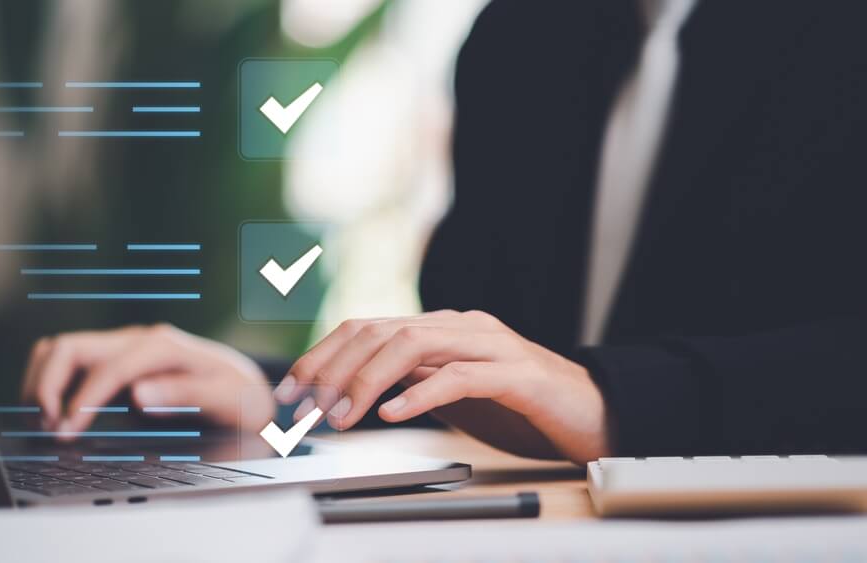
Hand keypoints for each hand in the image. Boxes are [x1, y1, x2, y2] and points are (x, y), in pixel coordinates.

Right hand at [21, 324, 272, 438]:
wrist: (245, 385)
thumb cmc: (237, 396)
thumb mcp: (226, 400)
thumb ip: (186, 395)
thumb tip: (139, 395)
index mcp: (164, 347)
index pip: (109, 369)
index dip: (82, 401)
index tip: (66, 432)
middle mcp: (138, 339)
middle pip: (71, 347)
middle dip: (48, 385)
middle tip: (47, 426)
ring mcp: (124, 345)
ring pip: (62, 348)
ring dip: (42, 380)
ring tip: (42, 419)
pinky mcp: (115, 358)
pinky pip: (70, 359)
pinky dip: (50, 380)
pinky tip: (52, 410)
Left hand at [274, 310, 612, 463]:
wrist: (595, 411)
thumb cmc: (522, 406)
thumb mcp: (454, 392)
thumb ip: (413, 380)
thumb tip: (356, 390)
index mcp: (444, 329)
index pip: (369, 327)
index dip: (323, 355)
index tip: (292, 389)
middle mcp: (462, 326)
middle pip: (381, 330)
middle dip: (333, 368)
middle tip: (304, 406)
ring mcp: (491, 345)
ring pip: (414, 344)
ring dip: (368, 381)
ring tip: (341, 415)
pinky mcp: (518, 373)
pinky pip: (461, 376)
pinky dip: (423, 393)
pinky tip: (396, 413)